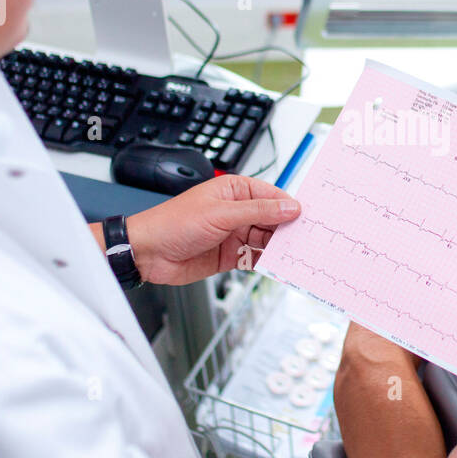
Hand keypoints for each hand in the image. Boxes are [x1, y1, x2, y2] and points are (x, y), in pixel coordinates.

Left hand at [123, 174, 299, 286]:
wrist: (148, 252)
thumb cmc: (174, 223)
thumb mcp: (221, 213)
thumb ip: (258, 211)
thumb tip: (289, 207)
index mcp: (235, 191)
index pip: (272, 196)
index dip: (290, 207)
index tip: (308, 219)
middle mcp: (237, 211)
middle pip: (273, 220)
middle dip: (288, 230)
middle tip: (306, 240)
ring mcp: (234, 234)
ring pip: (266, 240)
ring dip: (279, 248)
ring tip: (295, 256)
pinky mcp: (230, 255)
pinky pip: (255, 258)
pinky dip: (266, 262)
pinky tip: (277, 266)